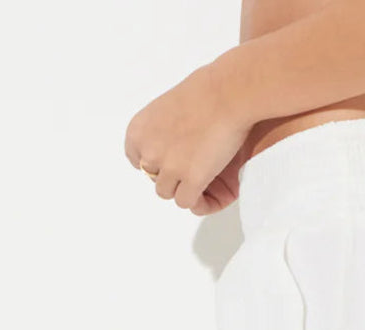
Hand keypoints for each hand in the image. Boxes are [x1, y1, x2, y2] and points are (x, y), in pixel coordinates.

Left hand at [125, 61, 251, 214]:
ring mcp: (169, 168)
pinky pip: (185, 201)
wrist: (228, 94)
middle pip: (152, 177)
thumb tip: (161, 147)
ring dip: (181, 184)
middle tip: (190, 158)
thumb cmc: (203, 93)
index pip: (136, 160)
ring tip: (199, 166)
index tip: (170, 155)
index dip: (156, 160)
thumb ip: (156, 130)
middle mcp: (148, 152)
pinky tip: (206, 178)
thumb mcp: (165, 107)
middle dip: (169, 172)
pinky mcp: (191, 180)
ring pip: (167, 192)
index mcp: (138, 132)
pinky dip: (195, 195)